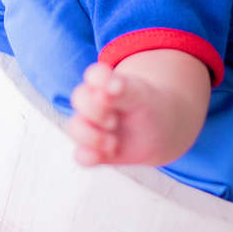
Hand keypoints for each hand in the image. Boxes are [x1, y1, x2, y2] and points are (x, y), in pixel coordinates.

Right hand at [69, 61, 185, 166]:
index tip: (116, 89)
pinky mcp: (95, 150)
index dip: (100, 79)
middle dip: (95, 110)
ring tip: (113, 142)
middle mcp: (93, 104)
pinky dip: (88, 156)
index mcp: (105, 84)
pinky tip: (106, 154)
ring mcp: (92, 127)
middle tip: (114, 120)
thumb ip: (123, 89)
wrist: (157, 131)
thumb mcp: (139, 95)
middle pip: (79, 98)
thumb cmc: (144, 106)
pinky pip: (80, 155)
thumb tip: (108, 87)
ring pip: (75, 128)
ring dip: (91, 136)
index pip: (94, 74)